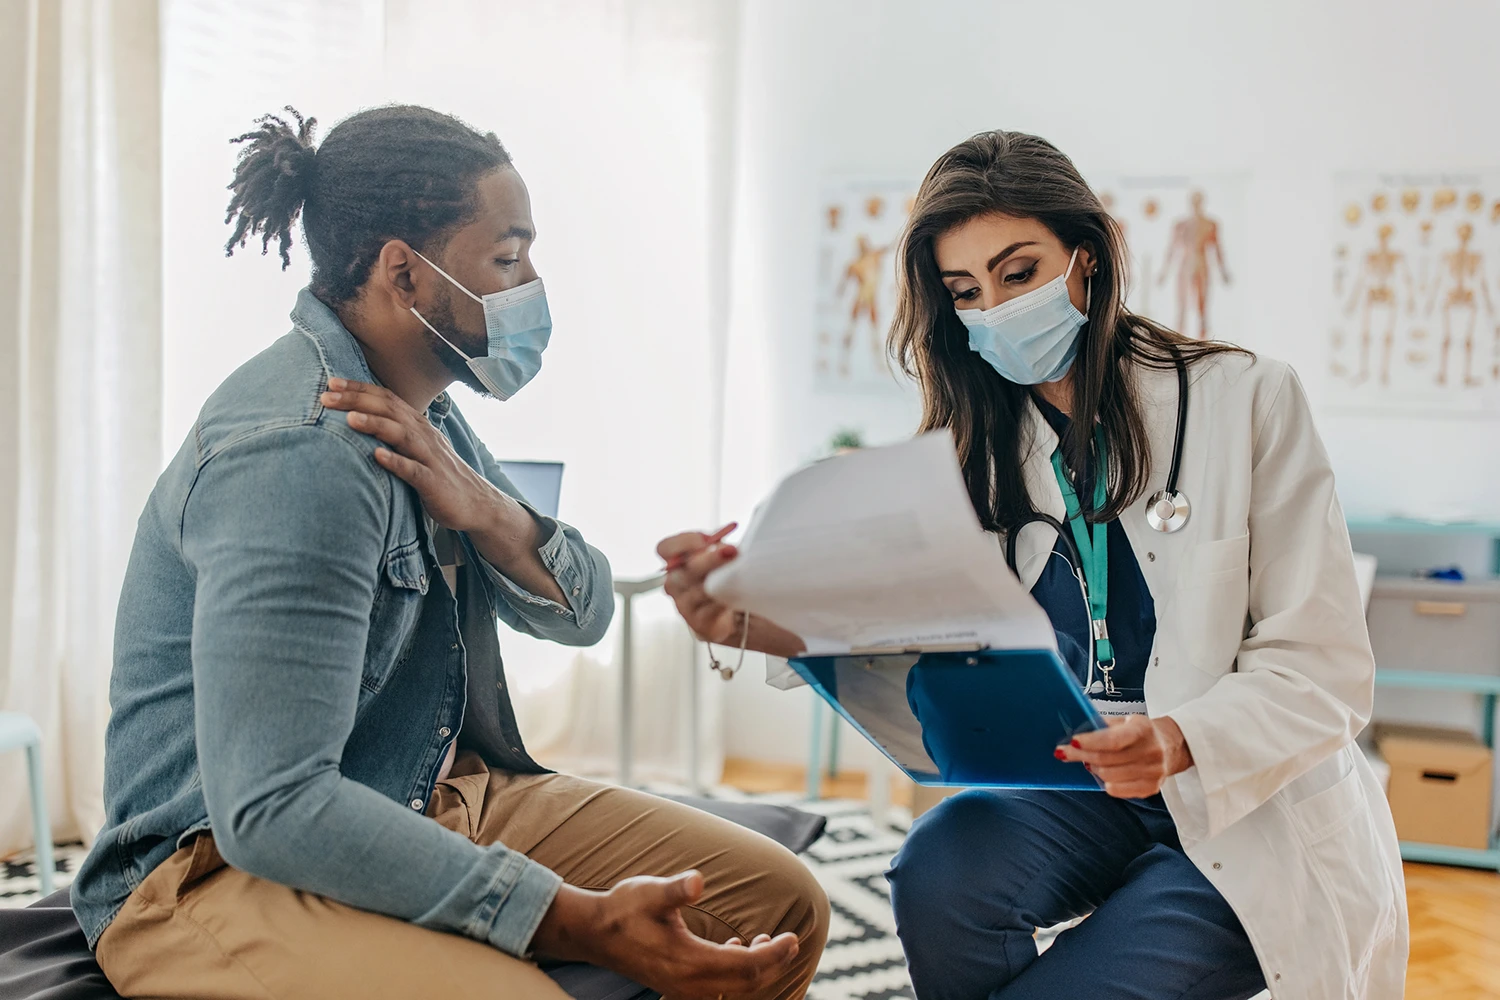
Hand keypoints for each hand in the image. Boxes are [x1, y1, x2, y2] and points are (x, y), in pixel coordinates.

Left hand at [320, 379, 499, 532]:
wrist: (478, 503)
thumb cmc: (440, 476)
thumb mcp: (417, 448)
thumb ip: (396, 433)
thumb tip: (363, 420)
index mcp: (418, 426)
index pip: (387, 399)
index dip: (360, 389)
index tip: (331, 382)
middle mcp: (424, 436)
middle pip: (390, 410)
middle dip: (358, 400)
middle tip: (327, 395)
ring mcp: (430, 458)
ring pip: (402, 435)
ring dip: (376, 425)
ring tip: (350, 418)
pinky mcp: (434, 483)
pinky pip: (414, 471)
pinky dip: (396, 462)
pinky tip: (378, 456)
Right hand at [532, 871, 799, 999]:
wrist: (594, 933)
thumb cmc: (624, 908)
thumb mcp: (650, 891)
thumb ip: (676, 889)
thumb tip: (698, 882)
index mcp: (689, 962)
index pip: (746, 967)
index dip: (774, 954)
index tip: (793, 937)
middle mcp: (689, 984)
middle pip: (747, 985)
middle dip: (773, 964)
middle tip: (789, 940)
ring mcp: (683, 989)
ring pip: (734, 990)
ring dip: (755, 971)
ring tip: (764, 942)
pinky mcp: (677, 987)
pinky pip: (718, 991)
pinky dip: (736, 975)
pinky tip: (736, 949)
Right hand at [657, 531, 805, 658]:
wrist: (733, 612)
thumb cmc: (723, 576)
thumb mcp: (718, 552)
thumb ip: (718, 541)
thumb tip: (742, 525)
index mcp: (675, 563)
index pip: (665, 548)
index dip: (683, 543)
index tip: (705, 539)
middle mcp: (675, 585)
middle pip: (684, 571)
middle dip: (709, 560)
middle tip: (732, 551)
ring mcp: (685, 606)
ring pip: (700, 591)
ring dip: (722, 581)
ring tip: (741, 572)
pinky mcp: (699, 625)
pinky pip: (712, 610)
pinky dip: (726, 599)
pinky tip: (738, 593)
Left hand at [1056, 715, 1192, 798]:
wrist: (1170, 746)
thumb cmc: (1141, 732)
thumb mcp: (1125, 721)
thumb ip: (1102, 726)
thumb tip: (1074, 731)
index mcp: (1143, 730)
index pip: (1113, 740)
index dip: (1090, 741)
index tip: (1072, 741)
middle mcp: (1151, 752)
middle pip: (1106, 759)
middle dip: (1081, 755)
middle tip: (1065, 752)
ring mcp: (1153, 773)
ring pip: (1108, 776)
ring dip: (1092, 768)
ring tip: (1087, 761)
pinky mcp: (1151, 788)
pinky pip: (1117, 791)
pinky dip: (1104, 782)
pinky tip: (1101, 773)